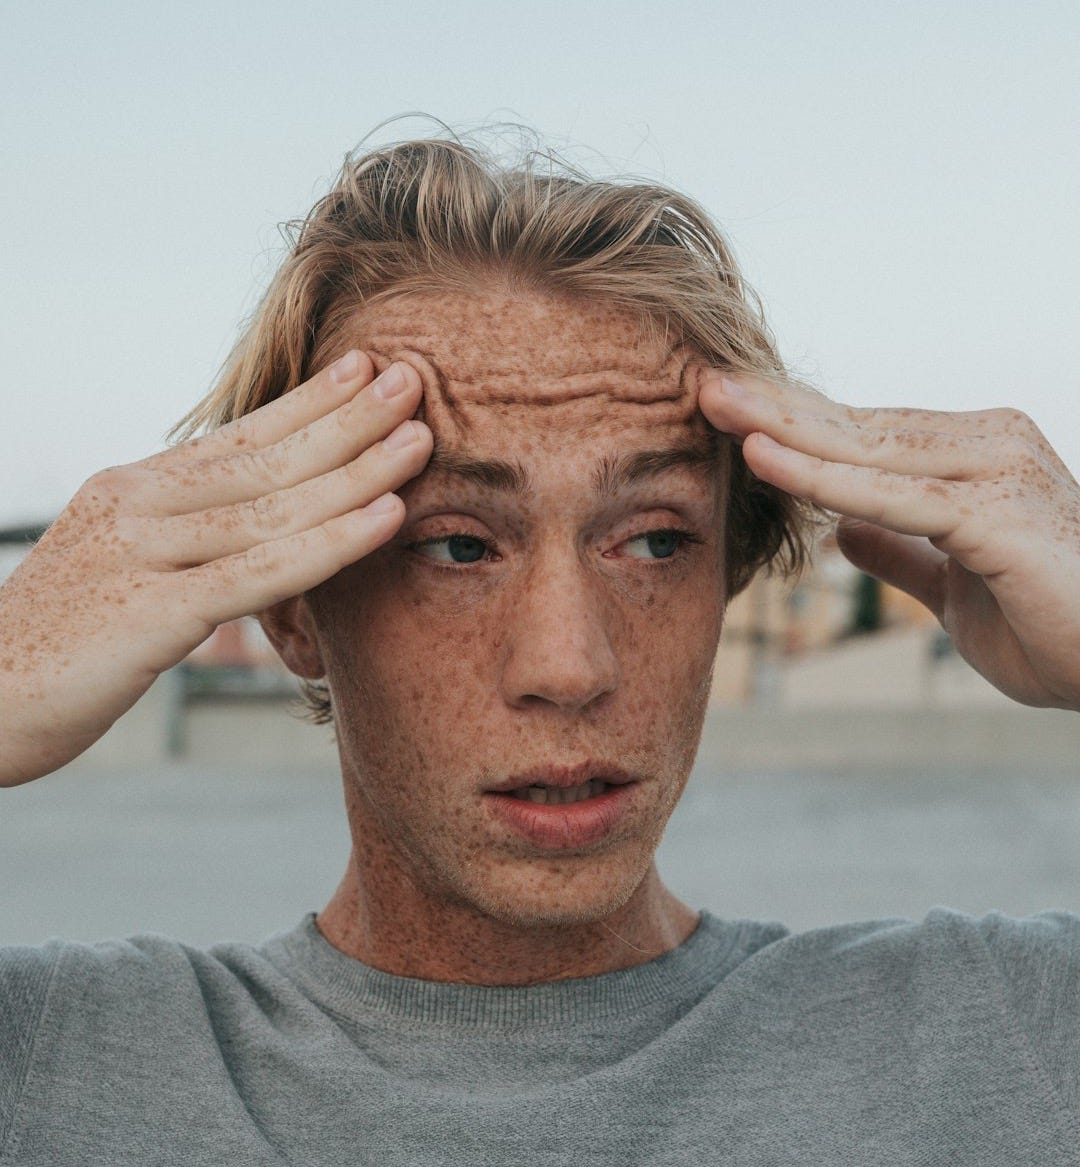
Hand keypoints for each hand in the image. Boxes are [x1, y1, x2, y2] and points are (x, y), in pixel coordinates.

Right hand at [0, 352, 432, 784]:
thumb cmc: (57, 642)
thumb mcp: (120, 568)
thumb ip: (181, 539)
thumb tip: (253, 526)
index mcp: (133, 490)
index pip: (237, 436)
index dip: (307, 403)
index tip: (364, 367)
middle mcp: (138, 506)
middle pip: (265, 458)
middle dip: (348, 419)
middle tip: (415, 378)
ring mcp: (142, 555)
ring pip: (272, 506)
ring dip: (357, 470)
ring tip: (420, 437)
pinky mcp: (149, 615)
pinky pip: (260, 572)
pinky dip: (331, 542)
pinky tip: (386, 516)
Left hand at [699, 372, 1079, 711]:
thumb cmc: (1053, 623)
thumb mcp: (953, 586)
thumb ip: (901, 553)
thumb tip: (841, 532)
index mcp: (967, 459)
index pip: (861, 435)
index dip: (790, 422)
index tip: (724, 407)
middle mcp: (983, 446)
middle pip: (854, 425)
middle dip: (771, 406)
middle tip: (696, 381)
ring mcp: (994, 473)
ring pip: (864, 449)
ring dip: (781, 425)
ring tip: (711, 401)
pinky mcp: (997, 514)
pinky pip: (891, 495)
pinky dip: (822, 478)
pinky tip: (763, 458)